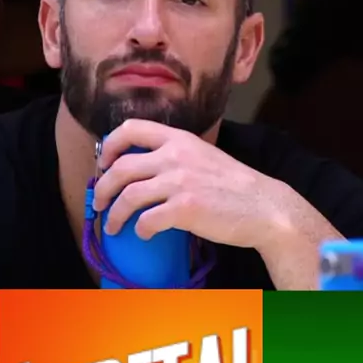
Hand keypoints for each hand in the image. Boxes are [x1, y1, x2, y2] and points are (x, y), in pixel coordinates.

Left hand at [93, 119, 286, 252]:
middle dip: (102, 188)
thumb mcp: (202, 155)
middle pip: (121, 168)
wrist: (263, 207)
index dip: (110, 146)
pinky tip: (142, 234)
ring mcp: (179, 182)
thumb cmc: (233, 185)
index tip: (103, 164)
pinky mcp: (184, 209)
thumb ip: (174, 154)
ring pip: (128, 196)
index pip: (131, 129)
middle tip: (100, 202)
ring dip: (114, 215)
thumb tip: (141, 169)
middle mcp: (175, 156)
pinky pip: (147, 220)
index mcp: (178, 139)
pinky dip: (139, 230)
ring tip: (112, 225)